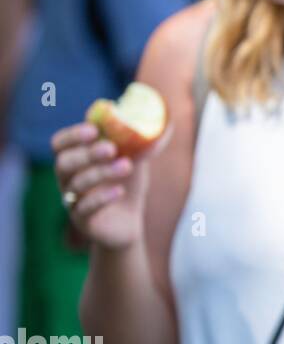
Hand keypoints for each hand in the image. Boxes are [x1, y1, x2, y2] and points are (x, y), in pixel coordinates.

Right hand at [50, 120, 169, 250]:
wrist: (130, 223)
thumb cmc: (128, 186)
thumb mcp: (137, 161)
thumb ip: (141, 142)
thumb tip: (163, 120)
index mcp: (76, 161)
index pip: (60, 144)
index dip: (73, 135)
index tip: (94, 129)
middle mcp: (68, 180)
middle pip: (63, 163)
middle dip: (86, 153)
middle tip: (110, 148)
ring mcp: (73, 201)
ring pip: (76, 184)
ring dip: (101, 172)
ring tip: (127, 165)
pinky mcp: (83, 221)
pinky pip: (85, 208)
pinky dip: (101, 197)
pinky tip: (119, 191)